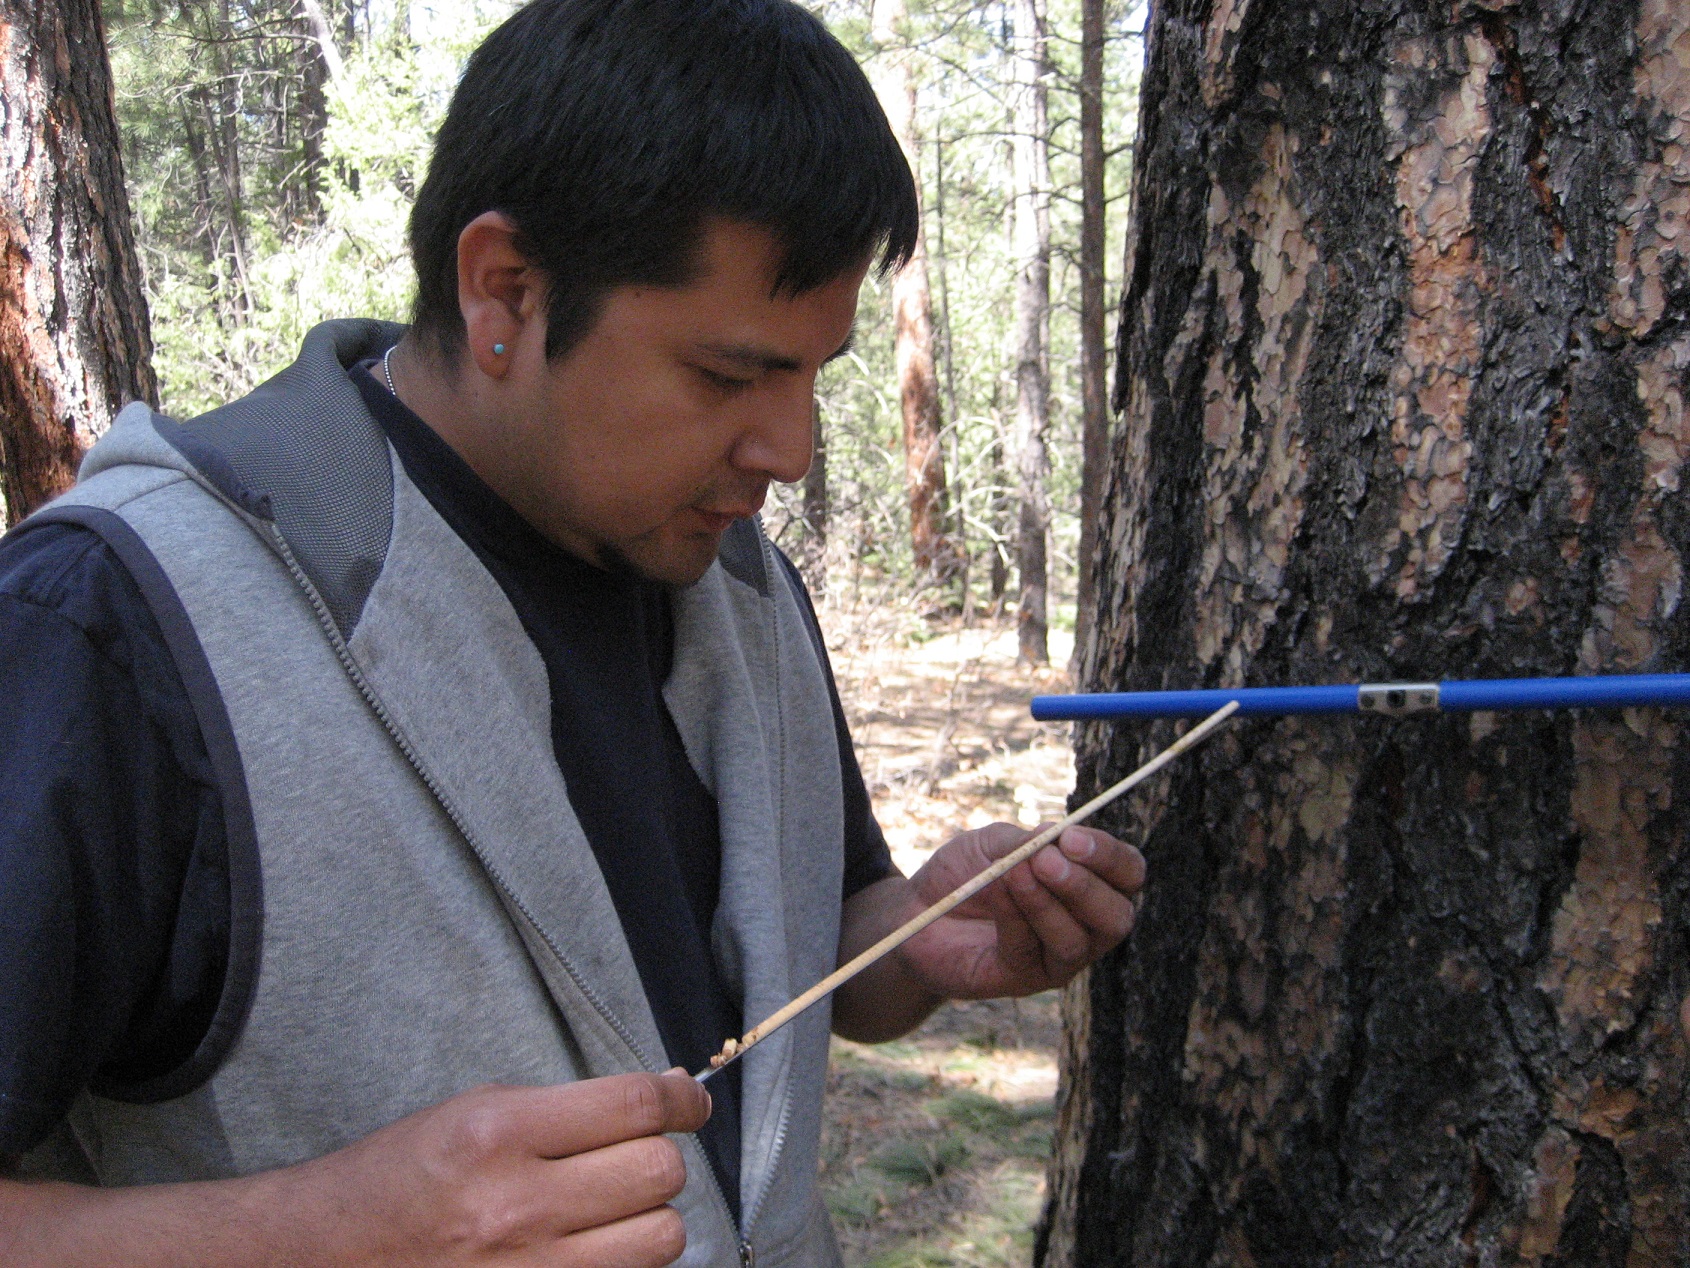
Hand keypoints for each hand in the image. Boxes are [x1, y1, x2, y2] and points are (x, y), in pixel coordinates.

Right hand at [293, 1071, 710, 1265]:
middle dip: (658, 1159)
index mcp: (497, 1133)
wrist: (317, 1258)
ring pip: (661, 1239)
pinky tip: (592, 1252)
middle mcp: (516, 1205)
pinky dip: (622, 1267)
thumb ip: (565, 1109)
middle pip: (658, 1173)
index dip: (681, 1098)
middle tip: (632, 1159)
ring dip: (649, 1221)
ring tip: (612, 1214)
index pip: (634, 1105)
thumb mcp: (470, 1114)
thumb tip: (665, 1096)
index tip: (690, 1100)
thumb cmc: (398, 1181)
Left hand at [894, 822, 1145, 999]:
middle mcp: (1085, 926)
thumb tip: (1053, 835)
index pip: (1127, 873)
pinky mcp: (1023, 979)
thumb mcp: (992, 844)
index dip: (1108, 856)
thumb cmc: (965, 873)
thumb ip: (1024, 842)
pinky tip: (996, 889)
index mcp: (1089, 884)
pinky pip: (1031, 950)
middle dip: (1084, 886)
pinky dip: (1014, 916)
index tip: (1072, 837)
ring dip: (1045, 902)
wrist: (915, 910)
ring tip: (1014, 873)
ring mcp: (1057, 959)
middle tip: (1046, 860)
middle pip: (1116, 916)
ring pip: (1075, 940)